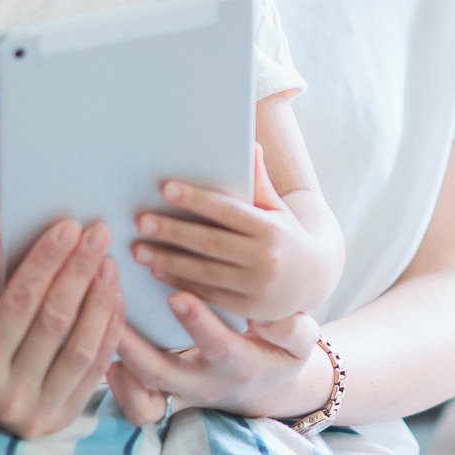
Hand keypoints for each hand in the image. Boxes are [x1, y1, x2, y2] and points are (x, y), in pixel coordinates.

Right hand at [0, 219, 126, 438]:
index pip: (19, 304)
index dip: (45, 263)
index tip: (67, 228)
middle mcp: (8, 396)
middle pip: (55, 322)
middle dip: (79, 272)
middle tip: (97, 233)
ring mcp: (39, 412)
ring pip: (82, 348)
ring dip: (100, 300)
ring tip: (108, 262)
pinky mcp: (62, 418)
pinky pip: (95, 370)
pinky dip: (108, 331)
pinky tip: (114, 297)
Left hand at [107, 292, 332, 422]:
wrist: (266, 390)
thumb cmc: (281, 353)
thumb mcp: (300, 343)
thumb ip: (293, 329)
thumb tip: (271, 319)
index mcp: (239, 364)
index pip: (217, 347)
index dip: (198, 325)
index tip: (177, 296)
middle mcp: (203, 384)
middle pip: (160, 372)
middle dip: (134, 343)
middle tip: (113, 302)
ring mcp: (178, 392)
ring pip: (138, 387)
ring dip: (116, 353)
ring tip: (95, 311)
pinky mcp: (161, 394)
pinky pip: (132, 399)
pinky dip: (114, 377)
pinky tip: (98, 334)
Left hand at [131, 146, 337, 322]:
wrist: (315, 278)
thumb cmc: (287, 235)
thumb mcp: (278, 208)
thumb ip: (259, 182)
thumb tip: (251, 145)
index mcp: (272, 228)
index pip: (227, 211)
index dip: (196, 200)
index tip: (166, 189)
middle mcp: (265, 258)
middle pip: (210, 242)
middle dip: (173, 232)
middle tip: (141, 221)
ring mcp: (257, 287)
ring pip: (204, 272)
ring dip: (168, 260)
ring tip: (139, 250)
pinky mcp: (248, 308)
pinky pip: (208, 294)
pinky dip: (180, 282)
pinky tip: (158, 271)